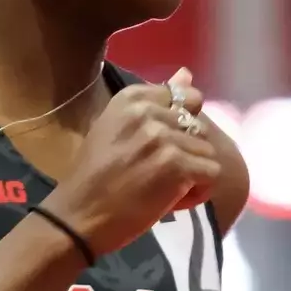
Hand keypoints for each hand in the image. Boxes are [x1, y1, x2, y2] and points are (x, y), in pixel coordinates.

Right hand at [44, 68, 219, 255]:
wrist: (78, 217)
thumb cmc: (92, 177)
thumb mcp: (116, 128)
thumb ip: (153, 102)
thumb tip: (186, 73)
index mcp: (131, 99)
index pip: (180, 97)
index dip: (176, 126)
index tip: (156, 147)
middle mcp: (148, 112)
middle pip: (196, 125)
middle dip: (185, 151)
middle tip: (157, 173)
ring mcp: (163, 138)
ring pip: (206, 150)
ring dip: (192, 173)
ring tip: (164, 188)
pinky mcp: (177, 166)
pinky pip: (211, 172)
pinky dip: (198, 191)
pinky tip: (172, 200)